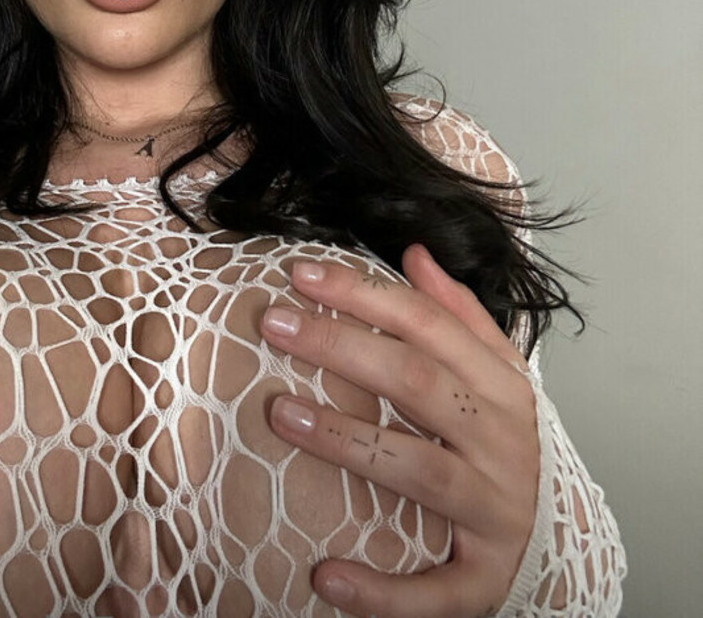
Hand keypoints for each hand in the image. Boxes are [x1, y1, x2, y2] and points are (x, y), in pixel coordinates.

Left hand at [260, 244, 538, 617]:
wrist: (565, 541)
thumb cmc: (510, 445)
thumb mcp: (497, 373)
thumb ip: (456, 315)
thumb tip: (415, 254)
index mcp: (501, 387)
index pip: (427, 325)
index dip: (364, 295)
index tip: (300, 276)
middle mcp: (501, 441)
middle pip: (416, 383)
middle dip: (341, 347)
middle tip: (274, 324)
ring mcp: (495, 510)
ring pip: (419, 471)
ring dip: (347, 442)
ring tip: (281, 415)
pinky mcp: (486, 577)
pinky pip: (434, 589)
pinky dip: (382, 590)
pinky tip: (325, 575)